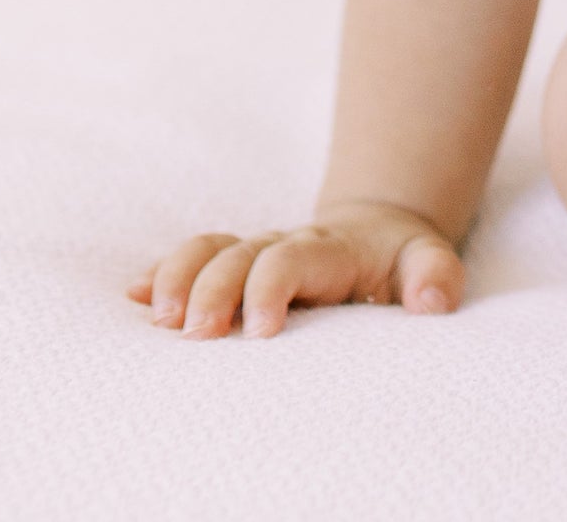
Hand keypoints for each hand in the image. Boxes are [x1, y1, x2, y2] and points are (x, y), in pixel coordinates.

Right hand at [127, 199, 463, 338]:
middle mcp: (284, 245)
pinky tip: (130, 296)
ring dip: (177, 279)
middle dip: (213, 290)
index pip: (292, 258)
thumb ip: (435, 276)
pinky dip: (160, 274)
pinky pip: (193, 259)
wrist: (379, 231)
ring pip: (208, 250)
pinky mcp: (236, 267)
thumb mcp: (429, 261)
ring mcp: (255, 253)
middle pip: (239, 254)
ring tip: (158, 321)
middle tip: (197, 334)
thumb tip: (432, 301)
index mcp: (329, 248)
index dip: (271, 287)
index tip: (261, 331)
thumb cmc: (402, 260)